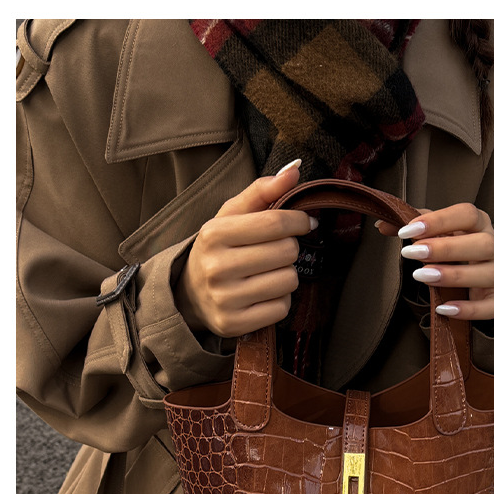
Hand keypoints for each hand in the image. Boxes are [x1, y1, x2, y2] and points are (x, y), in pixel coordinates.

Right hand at [175, 159, 316, 335]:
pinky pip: (282, 308)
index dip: (299, 220)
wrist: (189, 293)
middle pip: (287, 252)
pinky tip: (262, 293)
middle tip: (275, 250)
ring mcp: (225, 299)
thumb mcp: (232, 214)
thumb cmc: (219, 247)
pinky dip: (279, 300)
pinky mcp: (235, 324)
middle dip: (289, 248)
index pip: (276, 223)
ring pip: (289, 280)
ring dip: (286, 274)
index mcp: (214, 234)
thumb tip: (296, 168)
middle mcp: (216, 268)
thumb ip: (263, 190)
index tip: (304, 222)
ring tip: (266, 272)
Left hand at [378, 203, 493, 319]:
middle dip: (446, 248)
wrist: (477, 272)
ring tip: (423, 276)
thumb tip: (382, 225)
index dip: (438, 220)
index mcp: (479, 223)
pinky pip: (491, 307)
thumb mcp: (433, 233)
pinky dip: (469, 310)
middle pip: (484, 243)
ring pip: (489, 274)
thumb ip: (411, 227)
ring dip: (454, 275)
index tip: (407, 231)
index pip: (467, 214)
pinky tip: (443, 308)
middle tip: (412, 253)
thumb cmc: (453, 247)